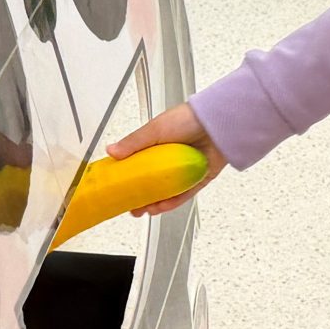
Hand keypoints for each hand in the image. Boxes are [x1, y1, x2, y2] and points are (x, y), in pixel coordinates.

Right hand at [106, 103, 225, 213]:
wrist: (218, 124)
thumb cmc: (188, 118)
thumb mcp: (154, 129)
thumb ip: (133, 143)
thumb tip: (111, 151)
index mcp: (158, 144)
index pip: (139, 164)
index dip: (128, 177)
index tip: (118, 188)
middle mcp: (171, 158)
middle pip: (153, 181)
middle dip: (140, 195)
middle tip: (129, 205)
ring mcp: (185, 170)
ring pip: (167, 191)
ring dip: (154, 202)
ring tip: (142, 210)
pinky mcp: (199, 178)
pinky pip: (184, 194)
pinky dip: (172, 202)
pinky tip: (159, 207)